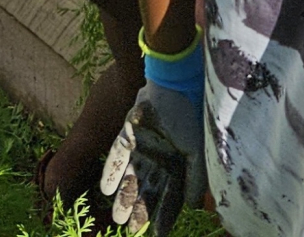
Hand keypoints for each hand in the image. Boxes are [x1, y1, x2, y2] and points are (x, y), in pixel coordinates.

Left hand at [100, 83, 205, 235]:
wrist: (175, 82)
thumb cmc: (191, 115)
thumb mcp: (198, 150)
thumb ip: (196, 178)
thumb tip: (192, 206)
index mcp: (178, 163)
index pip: (171, 196)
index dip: (165, 216)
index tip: (156, 234)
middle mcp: (159, 159)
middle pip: (148, 191)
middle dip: (140, 211)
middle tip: (131, 230)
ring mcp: (143, 148)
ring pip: (131, 179)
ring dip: (124, 198)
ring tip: (117, 218)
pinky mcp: (128, 135)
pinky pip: (117, 157)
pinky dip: (112, 173)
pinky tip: (105, 189)